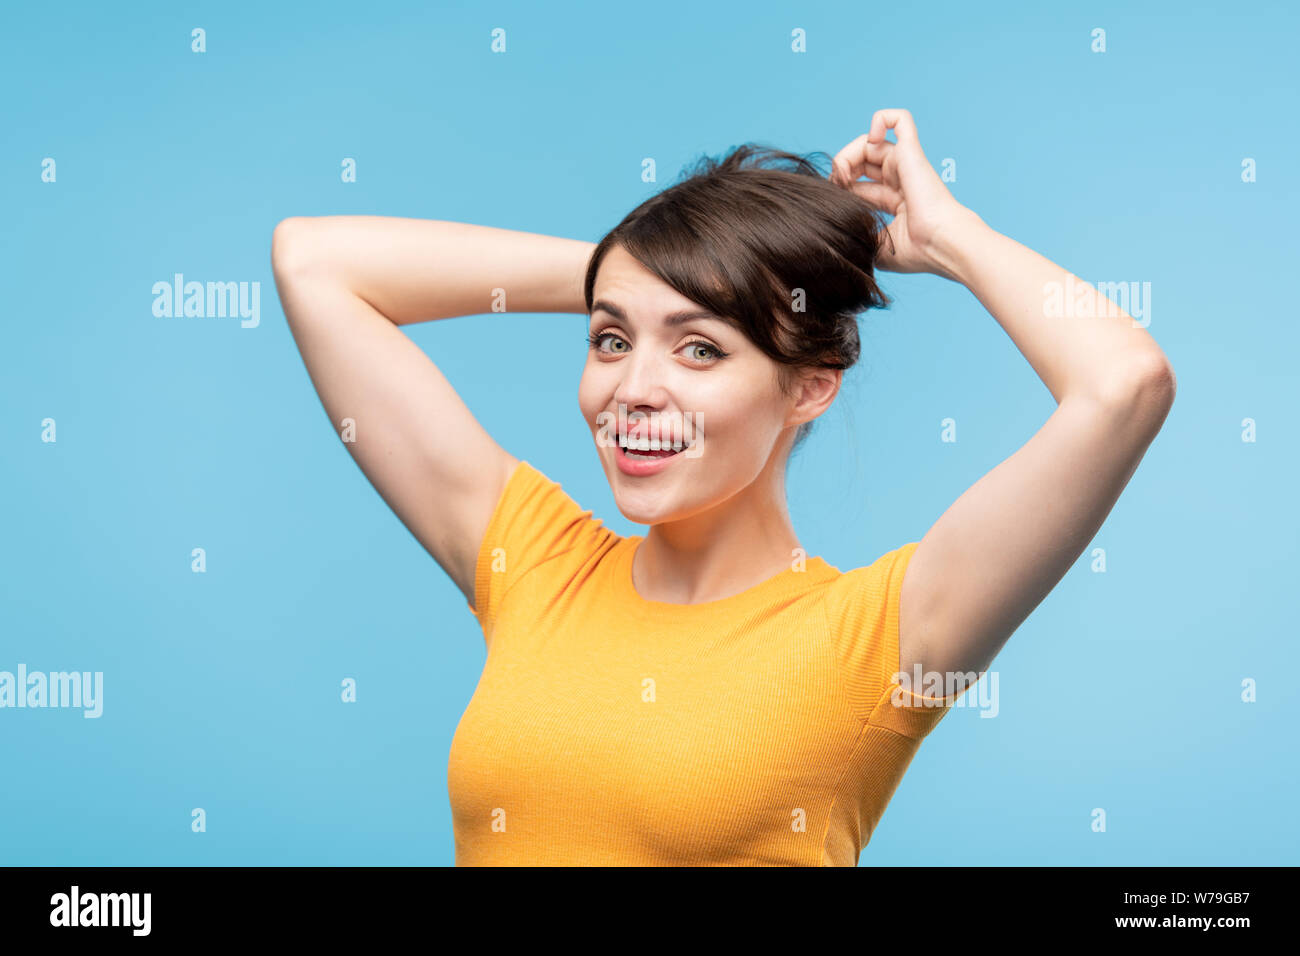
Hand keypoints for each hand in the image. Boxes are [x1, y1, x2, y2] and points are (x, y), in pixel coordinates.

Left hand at [830, 109, 974, 277]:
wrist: (940, 245)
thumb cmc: (916, 251)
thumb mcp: (876, 245)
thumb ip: (858, 232)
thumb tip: (836, 229)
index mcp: (895, 200)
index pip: (858, 185)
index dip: (840, 190)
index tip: (831, 204)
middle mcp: (900, 178)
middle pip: (860, 162)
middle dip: (841, 171)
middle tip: (834, 187)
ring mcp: (905, 163)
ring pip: (869, 141)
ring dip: (847, 154)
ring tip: (842, 172)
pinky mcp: (910, 152)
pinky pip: (899, 119)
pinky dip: (881, 118)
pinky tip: (871, 137)